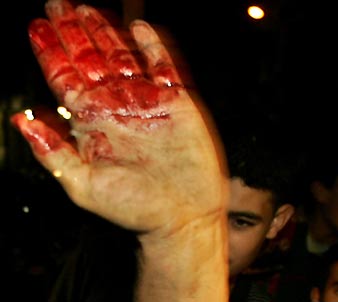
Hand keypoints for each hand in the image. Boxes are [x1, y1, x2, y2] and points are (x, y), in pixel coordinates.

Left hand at [11, 0, 226, 236]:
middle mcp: (117, 108)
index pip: (65, 80)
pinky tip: (139, 27)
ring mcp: (147, 102)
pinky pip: (163, 66)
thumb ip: (54, 153)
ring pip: (123, 57)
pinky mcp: (177, 102)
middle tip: (58, 6)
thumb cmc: (135, 209)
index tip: (36, 27)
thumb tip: (22, 120)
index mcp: (92, 125)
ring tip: (88, 10)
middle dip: (73, 33)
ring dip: (106, 32)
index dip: (50, 53)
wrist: (182, 216)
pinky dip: (153, 46)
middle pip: (91, 61)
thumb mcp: (85, 187)